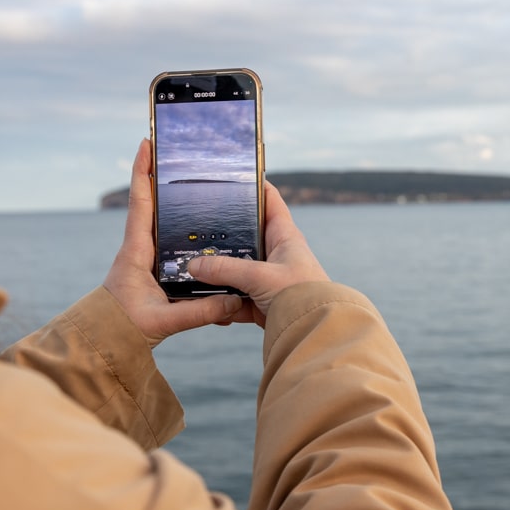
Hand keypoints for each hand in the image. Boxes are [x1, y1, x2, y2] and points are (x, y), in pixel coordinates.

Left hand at [102, 139, 242, 346]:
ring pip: (157, 217)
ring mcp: (144, 255)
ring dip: (168, 196)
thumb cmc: (126, 327)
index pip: (140, 201)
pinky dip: (175, 221)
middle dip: (159, 172)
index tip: (147, 142)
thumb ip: (199, 312)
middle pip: (149, 200)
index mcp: (137, 250)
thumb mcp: (164, 321)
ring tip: (187, 175)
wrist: (106, 340)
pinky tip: (194, 220)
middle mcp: (139, 246)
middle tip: (173, 148)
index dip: (143, 171)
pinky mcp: (151, 267)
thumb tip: (234, 301)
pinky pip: (165, 236)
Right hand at [185, 181, 329, 326]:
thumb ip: (226, 270)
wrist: (315, 333)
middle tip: (196, 227)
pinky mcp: (264, 302)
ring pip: (238, 269)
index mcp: (285, 236)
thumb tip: (193, 266)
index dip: (254, 186)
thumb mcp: (260, 277)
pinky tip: (208, 306)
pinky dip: (224, 303)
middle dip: (223, 235)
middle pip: (246, 236)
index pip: (270, 200)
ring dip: (219, 274)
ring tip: (193, 270)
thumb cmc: (300, 296)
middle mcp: (278, 254)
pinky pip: (237, 298)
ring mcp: (270, 279)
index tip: (232, 176)